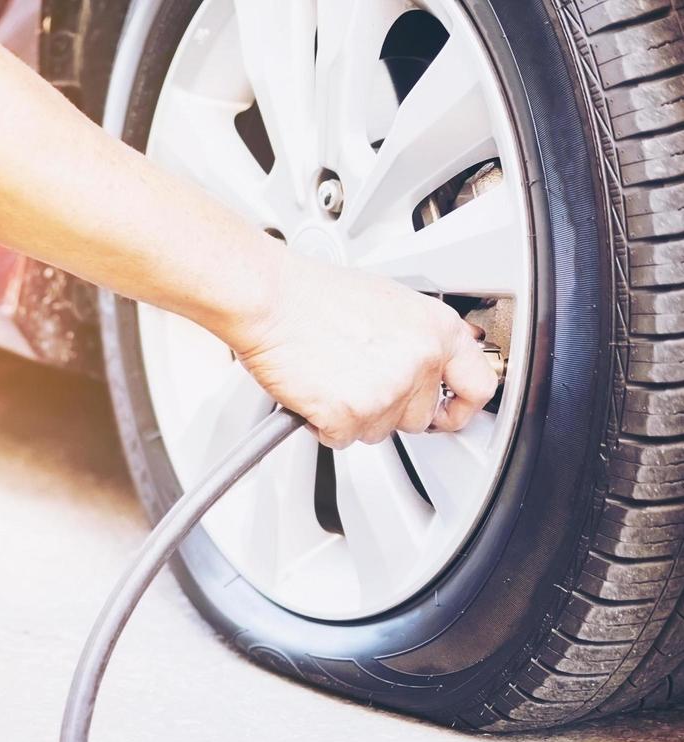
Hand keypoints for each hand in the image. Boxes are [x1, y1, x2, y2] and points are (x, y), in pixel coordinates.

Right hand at [232, 251, 498, 449]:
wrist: (270, 299)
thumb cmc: (312, 295)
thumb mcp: (389, 303)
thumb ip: (417, 338)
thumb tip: (427, 363)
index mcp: (437, 329)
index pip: (478, 386)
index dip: (461, 408)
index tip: (447, 414)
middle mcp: (421, 360)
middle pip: (419, 417)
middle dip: (388, 410)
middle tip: (357, 383)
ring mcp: (388, 390)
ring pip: (378, 431)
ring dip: (352, 416)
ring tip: (329, 377)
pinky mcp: (351, 414)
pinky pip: (341, 438)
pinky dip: (322, 424)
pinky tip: (313, 391)